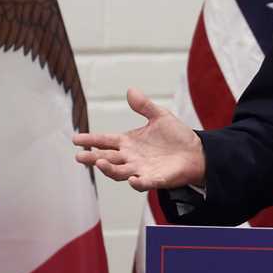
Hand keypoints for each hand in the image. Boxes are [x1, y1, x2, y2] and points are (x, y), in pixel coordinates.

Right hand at [73, 88, 205, 191]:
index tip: (76, 139)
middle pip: (107, 158)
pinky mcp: (155, 179)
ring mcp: (141, 169)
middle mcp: (131, 157)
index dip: (91, 140)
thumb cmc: (176, 136)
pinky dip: (138, 183)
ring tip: (99, 163)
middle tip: (79, 156)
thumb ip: (144, 106)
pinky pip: (144, 183)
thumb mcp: (160, 116)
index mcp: (129, 142)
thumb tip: (130, 90)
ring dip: (109, 169)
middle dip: (92, 157)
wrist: (196, 152)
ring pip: (120, 172)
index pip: (105, 140)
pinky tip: (133, 179)